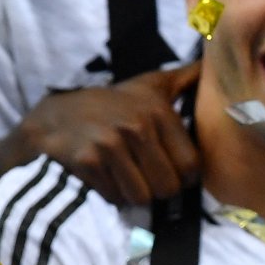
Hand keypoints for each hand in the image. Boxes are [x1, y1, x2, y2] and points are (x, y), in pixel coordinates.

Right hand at [0, 63, 200, 206]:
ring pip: (142, 197)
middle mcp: (136, 126)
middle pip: (168, 187)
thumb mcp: (150, 85)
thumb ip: (186, 79)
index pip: (192, 167)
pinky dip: (111, 195)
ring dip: (135, 194)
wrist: (51, 118)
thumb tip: (213, 66)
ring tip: (124, 175)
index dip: (185, 177)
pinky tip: (104, 177)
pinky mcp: (86, 161)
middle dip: (159, 189)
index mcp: (158, 112)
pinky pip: (115, 198)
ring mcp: (109, 143)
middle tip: (145, 176)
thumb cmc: (111, 104)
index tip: (172, 171)